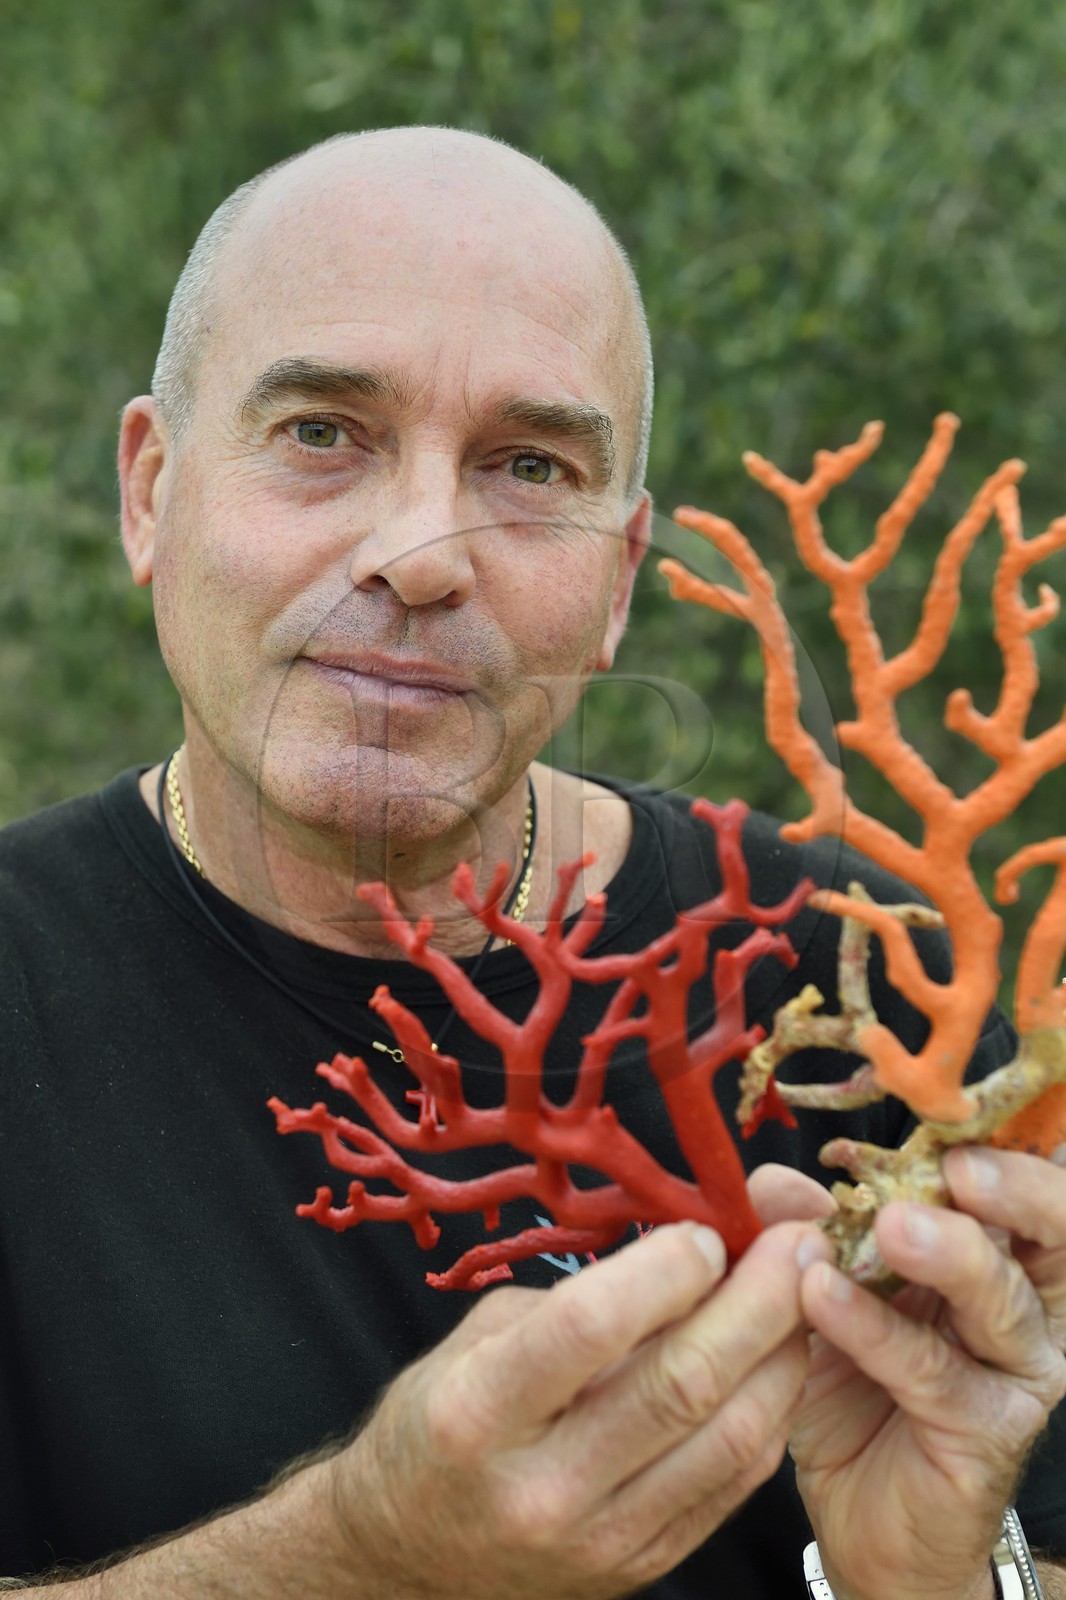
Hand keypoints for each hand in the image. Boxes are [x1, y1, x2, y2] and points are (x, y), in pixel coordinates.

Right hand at [326, 1214, 826, 1598]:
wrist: (411, 1558)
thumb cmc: (441, 1422)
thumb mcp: (479, 1340)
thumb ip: (575, 1302)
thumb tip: (683, 1252)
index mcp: (479, 1411)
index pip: (592, 1326)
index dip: (667, 1268)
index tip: (706, 1228)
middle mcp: (542, 1486)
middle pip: (682, 1382)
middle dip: (758, 1299)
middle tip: (797, 1241)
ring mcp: (599, 1538)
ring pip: (729, 1438)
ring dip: (783, 1354)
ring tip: (806, 1293)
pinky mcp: (643, 1565)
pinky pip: (733, 1483)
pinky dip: (770, 1411)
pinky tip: (780, 1361)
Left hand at [788, 1147, 1065, 1599]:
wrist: (865, 1514)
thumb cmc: (858, 1386)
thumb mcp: (823, 1289)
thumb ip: (804, 1228)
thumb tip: (768, 1179)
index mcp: (995, 1250)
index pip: (1021, 1182)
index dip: (996, 1142)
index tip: (942, 1111)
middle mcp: (1025, 1303)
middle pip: (1054, 1233)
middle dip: (1015, 1189)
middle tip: (955, 1168)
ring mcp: (1014, 1371)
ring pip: (1003, 1300)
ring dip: (948, 1253)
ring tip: (888, 1225)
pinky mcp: (986, 1431)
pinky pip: (934, 1371)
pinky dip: (876, 1328)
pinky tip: (823, 1296)